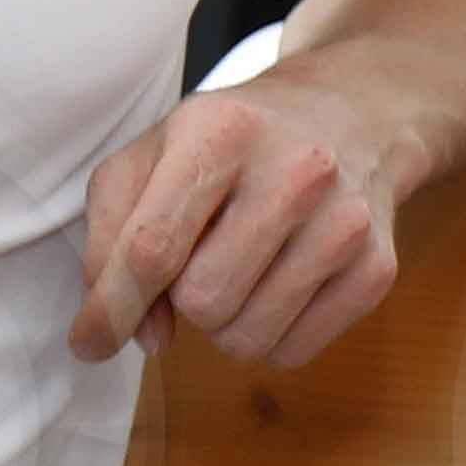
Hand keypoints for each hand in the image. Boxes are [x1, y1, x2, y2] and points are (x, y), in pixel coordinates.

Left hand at [72, 76, 407, 365]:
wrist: (349, 113)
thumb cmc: (232, 141)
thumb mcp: (151, 155)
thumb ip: (112, 239)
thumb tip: (138, 333)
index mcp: (221, 132)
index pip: (153, 247)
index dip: (112, 308)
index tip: (89, 342)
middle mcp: (295, 172)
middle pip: (203, 301)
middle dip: (182, 300)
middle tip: (201, 257)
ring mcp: (344, 222)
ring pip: (248, 338)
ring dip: (224, 323)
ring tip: (239, 268)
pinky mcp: (376, 267)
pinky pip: (293, 352)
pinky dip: (269, 335)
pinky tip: (277, 282)